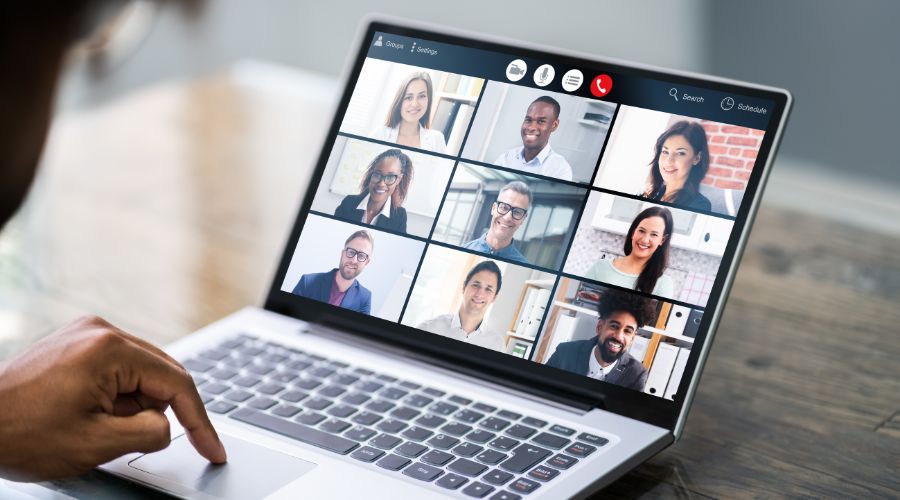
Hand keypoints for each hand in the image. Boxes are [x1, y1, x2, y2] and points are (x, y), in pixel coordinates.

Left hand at [0, 315, 225, 480]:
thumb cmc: (20, 435)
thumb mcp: (96, 444)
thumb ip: (149, 433)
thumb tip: (168, 426)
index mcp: (110, 350)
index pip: (176, 384)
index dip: (200, 421)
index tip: (213, 450)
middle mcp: (101, 331)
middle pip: (162, 373)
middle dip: (161, 411)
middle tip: (146, 443)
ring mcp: (87, 333)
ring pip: (141, 372)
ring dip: (135, 404)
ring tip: (97, 427)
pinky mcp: (76, 342)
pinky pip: (118, 368)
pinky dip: (119, 395)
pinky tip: (93, 414)